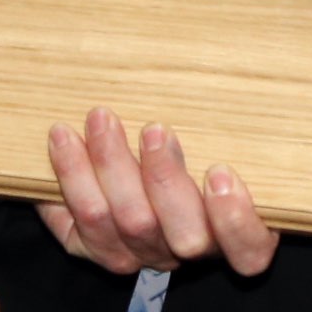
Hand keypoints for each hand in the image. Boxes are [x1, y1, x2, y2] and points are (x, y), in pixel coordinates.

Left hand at [37, 107, 276, 276]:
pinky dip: (67, 187)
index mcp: (237, 234)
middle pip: (180, 236)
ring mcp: (141, 253)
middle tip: (154, 128)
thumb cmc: (206, 140)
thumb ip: (239, 118)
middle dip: (162, 179)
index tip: (220, 173)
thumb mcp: (233, 132)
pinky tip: (63, 147)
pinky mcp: (96, 249)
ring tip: (99, 117)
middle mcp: (190, 250)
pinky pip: (76, 230)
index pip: (249, 250)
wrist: (147, 165)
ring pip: (120, 227)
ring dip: (106, 170)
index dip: (235, 220)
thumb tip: (234, 58)